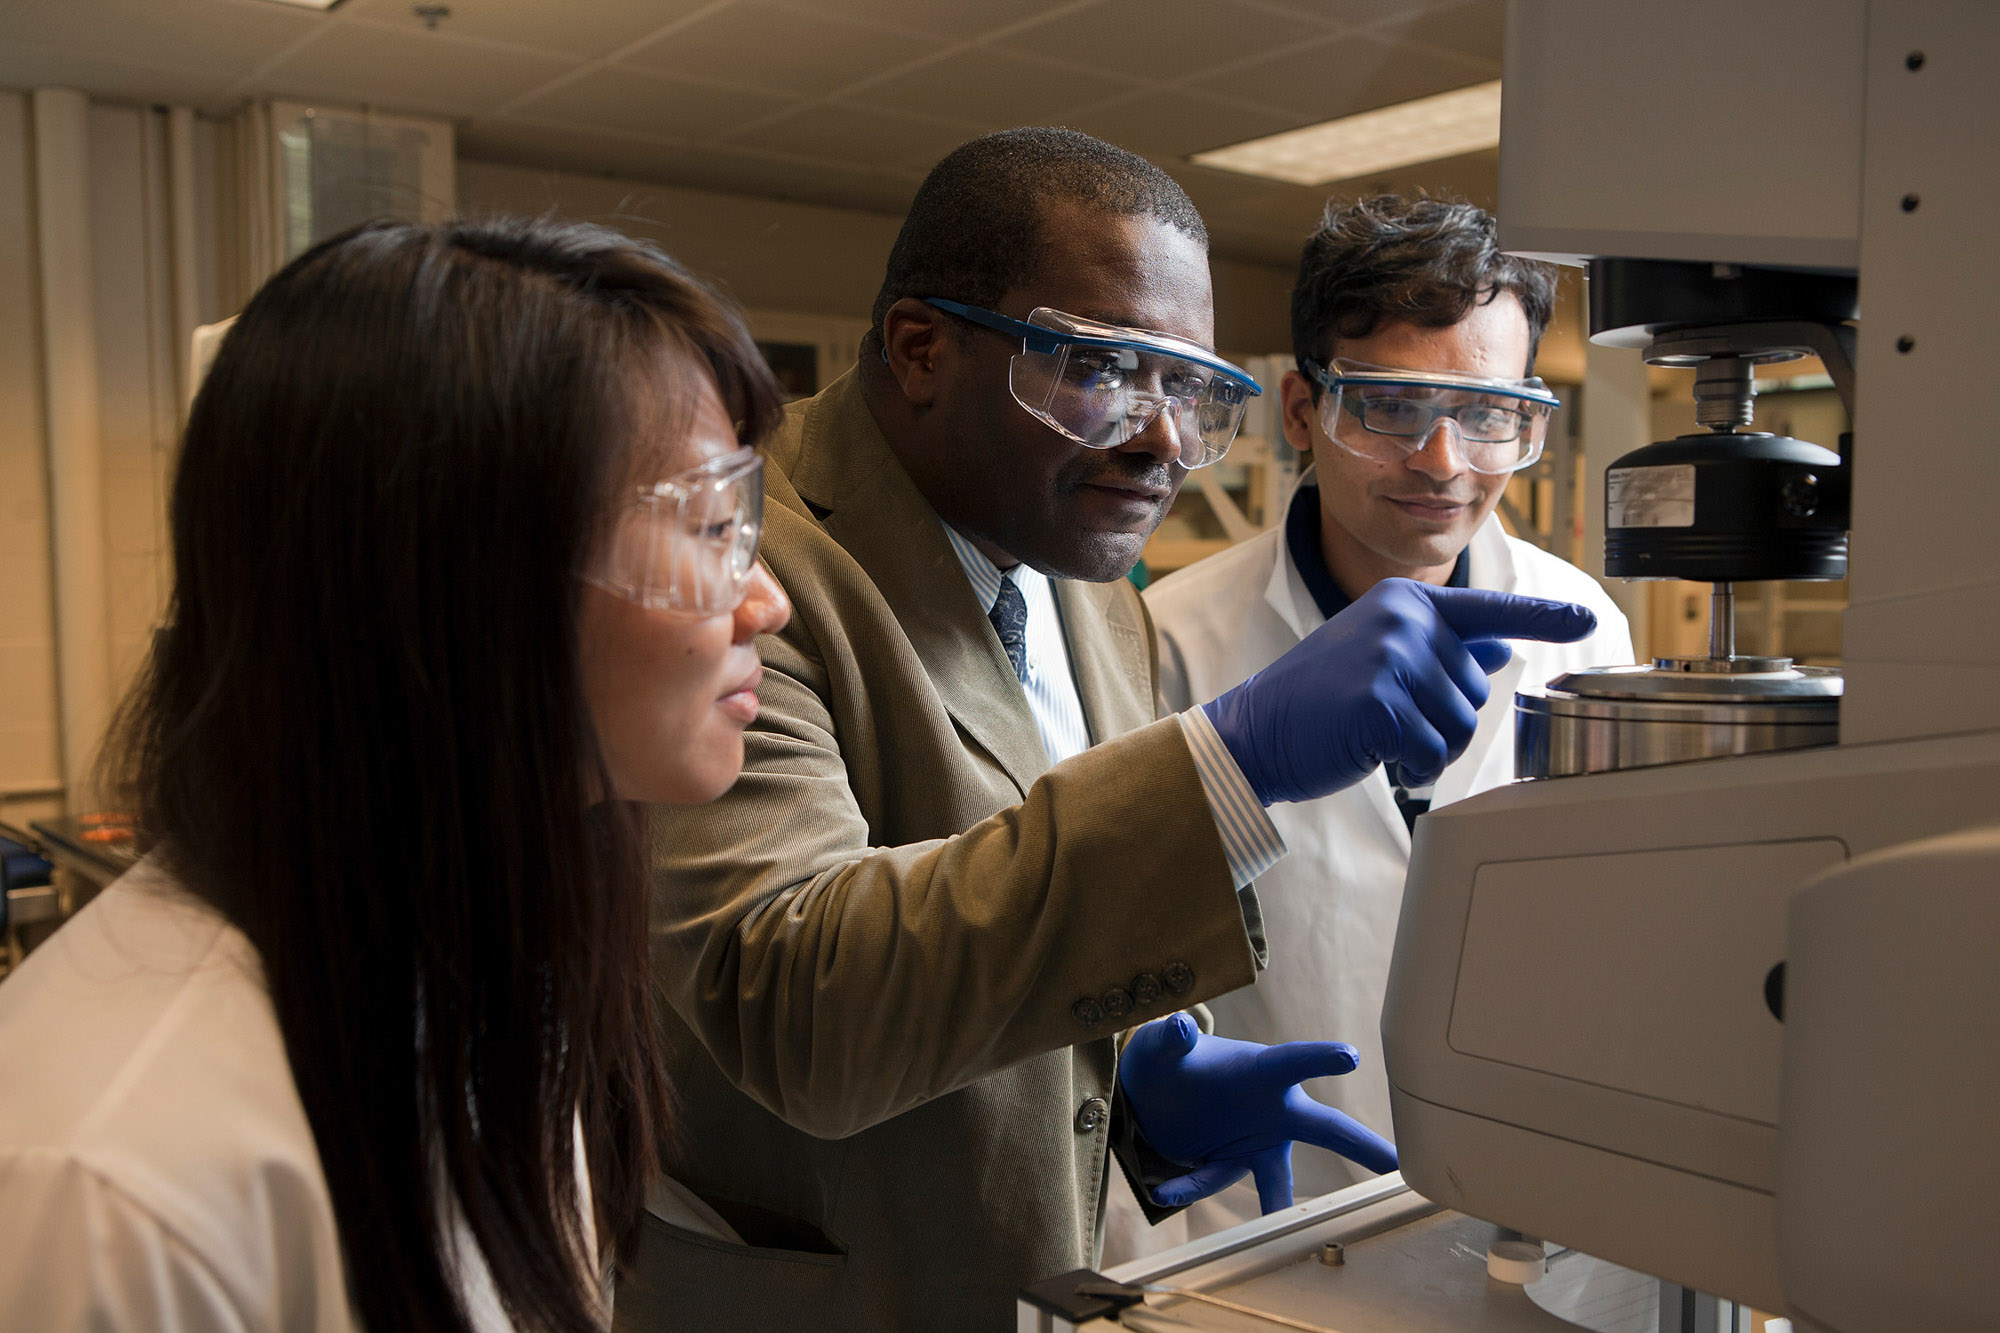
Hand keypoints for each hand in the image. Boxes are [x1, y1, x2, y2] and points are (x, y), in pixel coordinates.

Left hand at [1119, 1013, 1397, 1213]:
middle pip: (1325, 1129)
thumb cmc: (1169, 1057)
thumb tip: (1177, 1025)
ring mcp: (1253, 1142)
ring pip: (1276, 1179)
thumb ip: (1170, 1038)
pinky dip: (1188, 1187)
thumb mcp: (1163, 1045)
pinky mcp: (1228, 1164)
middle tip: (1396, 1162)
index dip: (1319, 1060)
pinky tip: (1163, 1191)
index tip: (1349, 1057)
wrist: (1148, 1092)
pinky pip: (1213, 1181)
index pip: (1294, 1062)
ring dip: (1276, 1203)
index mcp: (1261, 1071)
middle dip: (1361, 1145)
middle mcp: (1270, 1109)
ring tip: (1276, 1224)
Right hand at [1201, 579, 1594, 803]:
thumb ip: (1441, 647)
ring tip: (1379, 737)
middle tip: (1387, 719)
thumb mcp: (1381, 657)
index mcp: (1406, 600)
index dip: (1545, 618)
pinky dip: (1413, 767)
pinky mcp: (1382, 703)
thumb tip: (1500, 647)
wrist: (1255, 730)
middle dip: (1443, 718)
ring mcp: (1392, 658)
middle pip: (1476, 688)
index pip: (1489, 608)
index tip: (1588, 618)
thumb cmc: (1319, 699)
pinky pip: (1434, 751)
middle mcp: (1404, 619)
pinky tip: (1374, 754)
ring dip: (1429, 747)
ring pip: (1461, 724)